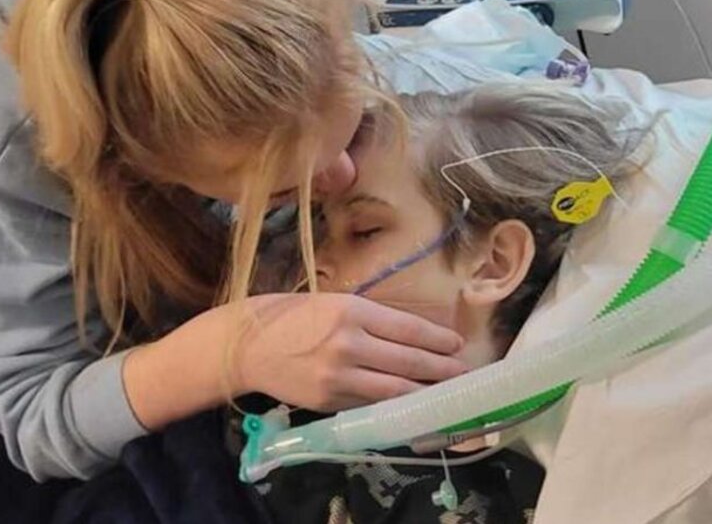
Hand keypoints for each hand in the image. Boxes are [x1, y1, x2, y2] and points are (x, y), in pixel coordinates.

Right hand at [230, 293, 467, 411]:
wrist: (247, 345)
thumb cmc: (290, 317)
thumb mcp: (331, 304)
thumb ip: (369, 320)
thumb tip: (413, 338)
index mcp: (351, 312)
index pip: (408, 329)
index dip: (438, 340)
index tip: (457, 344)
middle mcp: (349, 343)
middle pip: (409, 361)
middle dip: (442, 369)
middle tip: (464, 373)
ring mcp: (339, 377)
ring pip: (396, 390)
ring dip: (427, 392)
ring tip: (447, 392)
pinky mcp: (330, 402)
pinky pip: (372, 405)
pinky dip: (395, 406)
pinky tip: (412, 405)